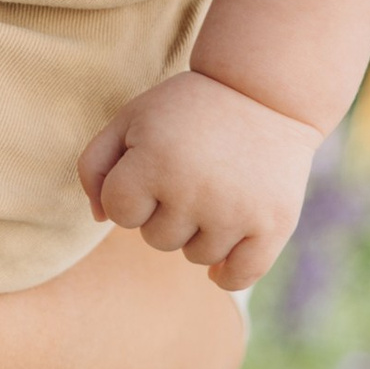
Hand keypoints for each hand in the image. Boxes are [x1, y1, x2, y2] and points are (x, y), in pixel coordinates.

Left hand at [77, 69, 320, 290]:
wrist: (266, 92)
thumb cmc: (187, 109)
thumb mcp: (130, 119)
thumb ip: (95, 165)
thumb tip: (100, 218)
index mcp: (155, 162)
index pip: (119, 212)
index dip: (130, 192)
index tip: (150, 168)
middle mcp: (196, 191)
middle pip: (157, 239)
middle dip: (164, 212)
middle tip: (189, 175)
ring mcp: (238, 212)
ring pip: (196, 256)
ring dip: (197, 233)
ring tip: (214, 193)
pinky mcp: (274, 225)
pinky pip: (240, 276)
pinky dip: (228, 275)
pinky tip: (224, 260)